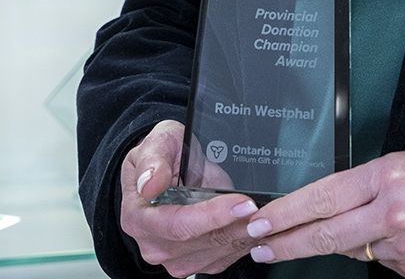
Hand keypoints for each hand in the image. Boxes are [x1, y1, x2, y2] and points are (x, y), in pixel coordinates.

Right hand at [118, 119, 258, 275]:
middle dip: (237, 225)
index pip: (178, 224)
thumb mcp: (158, 141)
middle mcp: (154, 244)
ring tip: (266, 216)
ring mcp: (174, 258)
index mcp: (137, 217)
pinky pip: (224, 259)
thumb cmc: (164, 155)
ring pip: (217, 253)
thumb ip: (152, 159)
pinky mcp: (196, 263)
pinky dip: (244, 242)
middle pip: (202, 242)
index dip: (212, 216)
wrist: (171, 168)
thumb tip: (150, 184)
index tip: (242, 203)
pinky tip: (256, 226)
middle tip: (264, 211)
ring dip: (245, 235)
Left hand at [243, 143, 404, 278]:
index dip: (286, 212)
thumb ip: (371, 187)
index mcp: (388, 176)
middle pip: (326, 234)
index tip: (260, 220)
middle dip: (287, 242)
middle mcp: (393, 214)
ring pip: (356, 249)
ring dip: (351, 240)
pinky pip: (386, 263)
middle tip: (259, 245)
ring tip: (380, 222)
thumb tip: (338, 209)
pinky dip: (386, 251)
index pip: (323, 197)